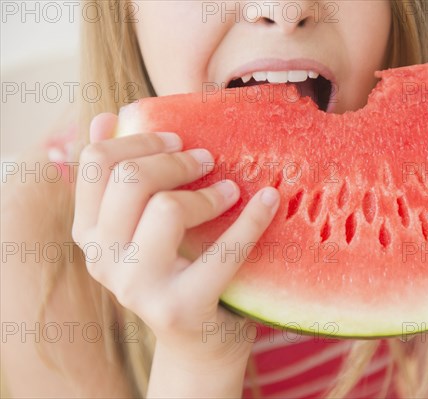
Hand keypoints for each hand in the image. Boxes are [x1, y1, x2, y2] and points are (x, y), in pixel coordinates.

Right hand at [72, 113, 279, 364]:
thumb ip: (121, 181)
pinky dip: (252, 219)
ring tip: (231, 190)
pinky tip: (269, 200)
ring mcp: (138, 287)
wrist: (196, 343)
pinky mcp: (180, 308)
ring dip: (209, 192)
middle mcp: (102, 260)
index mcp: (89, 234)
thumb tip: (105, 117)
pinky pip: (223, 249)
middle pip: (131, 179)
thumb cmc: (174, 272)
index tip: (176, 138)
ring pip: (167, 208)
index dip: (140, 140)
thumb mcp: (139, 229)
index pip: (96, 164)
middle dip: (176, 159)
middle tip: (206, 159)